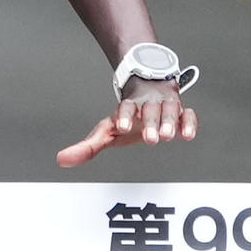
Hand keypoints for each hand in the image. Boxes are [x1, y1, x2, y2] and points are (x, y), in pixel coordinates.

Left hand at [57, 78, 198, 166]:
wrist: (149, 90)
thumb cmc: (126, 118)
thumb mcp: (106, 131)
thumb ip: (88, 147)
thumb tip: (62, 160)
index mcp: (127, 107)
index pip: (125, 108)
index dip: (124, 117)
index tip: (122, 127)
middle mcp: (147, 104)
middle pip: (149, 110)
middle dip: (151, 123)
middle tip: (152, 139)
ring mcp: (165, 106)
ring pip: (169, 109)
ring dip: (170, 122)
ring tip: (169, 136)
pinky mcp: (181, 112)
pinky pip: (187, 114)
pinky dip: (188, 122)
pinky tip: (188, 135)